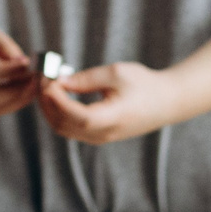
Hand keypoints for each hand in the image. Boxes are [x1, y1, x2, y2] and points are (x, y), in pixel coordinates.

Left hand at [36, 61, 178, 144]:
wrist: (168, 102)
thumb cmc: (145, 84)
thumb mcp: (116, 73)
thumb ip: (86, 79)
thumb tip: (59, 81)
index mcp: (111, 119)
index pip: (75, 114)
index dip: (56, 99)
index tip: (48, 80)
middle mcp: (104, 134)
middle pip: (63, 124)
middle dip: (47, 102)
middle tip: (42, 79)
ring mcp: (101, 138)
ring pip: (64, 129)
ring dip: (51, 109)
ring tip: (48, 85)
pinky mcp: (100, 136)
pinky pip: (72, 129)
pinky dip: (60, 113)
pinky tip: (59, 94)